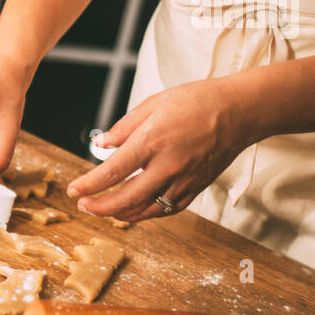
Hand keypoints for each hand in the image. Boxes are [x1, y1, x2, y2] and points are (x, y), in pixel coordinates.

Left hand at [67, 78, 255, 221]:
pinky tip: (131, 209)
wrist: (241, 111)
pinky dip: (145, 213)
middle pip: (127, 198)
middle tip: (82, 204)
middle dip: (99, 206)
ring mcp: (185, 179)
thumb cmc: (198, 101)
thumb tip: (100, 144)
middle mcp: (169, 164)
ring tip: (101, 209)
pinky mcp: (196, 188)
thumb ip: (124, 127)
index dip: (89, 184)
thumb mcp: (154, 103)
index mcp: (154, 140)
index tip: (73, 190)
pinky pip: (165, 209)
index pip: (113, 170)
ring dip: (119, 213)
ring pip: (146, 209)